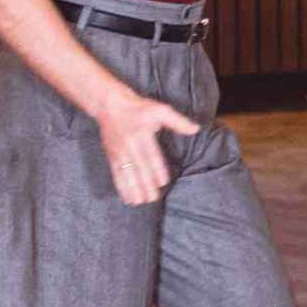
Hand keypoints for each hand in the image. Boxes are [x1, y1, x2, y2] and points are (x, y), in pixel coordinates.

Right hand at [93, 90, 200, 205]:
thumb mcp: (160, 110)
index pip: (151, 154)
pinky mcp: (112, 156)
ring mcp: (119, 151)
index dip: (156, 169)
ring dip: (132, 188)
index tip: (163, 182)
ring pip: (126, 173)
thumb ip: (178, 121)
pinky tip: (127, 198)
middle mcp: (130, 144)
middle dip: (145, 184)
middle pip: (138, 167)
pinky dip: (121, 187)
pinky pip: (116, 173)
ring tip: (140, 202)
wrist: (110, 105)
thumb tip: (196, 129)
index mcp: (143, 134)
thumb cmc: (139, 108)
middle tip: (153, 198)